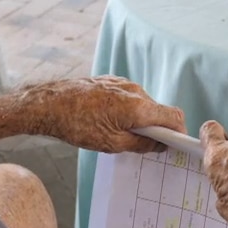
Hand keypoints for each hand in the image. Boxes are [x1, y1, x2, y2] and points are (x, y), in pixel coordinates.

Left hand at [23, 76, 185, 153]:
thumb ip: (141, 144)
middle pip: (158, 110)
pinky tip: (111, 121)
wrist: (49, 104)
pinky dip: (128, 110)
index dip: (179, 131)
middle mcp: (135, 91)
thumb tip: (159, 145)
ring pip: (143, 104)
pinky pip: (129, 97)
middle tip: (146, 146)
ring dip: (140, 119)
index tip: (176, 144)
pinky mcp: (111, 81)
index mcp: (138, 107)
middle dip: (157, 128)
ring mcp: (122, 83)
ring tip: (122, 134)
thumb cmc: (77, 125)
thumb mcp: (112, 143)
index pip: (174, 116)